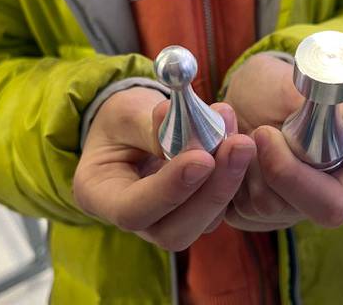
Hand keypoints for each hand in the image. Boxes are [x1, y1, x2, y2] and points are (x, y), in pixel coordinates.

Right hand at [73, 87, 255, 250]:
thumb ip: (152, 125)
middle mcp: (135, 218)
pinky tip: (236, 138)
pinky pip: (218, 203)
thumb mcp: (125, 112)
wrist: (130, 127)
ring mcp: (166, 219)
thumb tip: (190, 130)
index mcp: (102, 195)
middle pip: (175, 230)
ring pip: (204, 221)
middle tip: (239, 147)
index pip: (132, 211)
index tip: (203, 159)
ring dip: (228, 180)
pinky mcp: (193, 210)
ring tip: (240, 139)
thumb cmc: (120, 120)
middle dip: (212, 191)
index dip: (170, 190)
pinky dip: (231, 173)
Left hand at [224, 54, 342, 230]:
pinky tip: (224, 147)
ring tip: (238, 129)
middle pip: (276, 206)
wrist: (248, 96)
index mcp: (338, 181)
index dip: (292, 173)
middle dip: (254, 163)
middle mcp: (305, 203)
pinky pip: (219, 202)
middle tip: (248, 126)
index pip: (326, 206)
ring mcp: (271, 210)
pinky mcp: (240, 208)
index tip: (266, 133)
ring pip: (245, 204)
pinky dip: (216, 170)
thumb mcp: (316, 97)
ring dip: (233, 162)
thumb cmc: (284, 91)